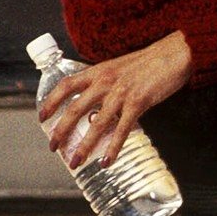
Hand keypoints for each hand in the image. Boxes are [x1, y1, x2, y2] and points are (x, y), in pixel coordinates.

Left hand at [37, 31, 193, 170]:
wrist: (174, 54)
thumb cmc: (150, 61)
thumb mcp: (120, 67)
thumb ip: (107, 81)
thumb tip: (99, 101)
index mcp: (99, 71)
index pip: (66, 85)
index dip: (51, 101)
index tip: (42, 117)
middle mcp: (105, 81)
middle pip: (74, 108)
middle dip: (61, 130)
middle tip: (53, 146)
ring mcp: (121, 93)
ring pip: (96, 123)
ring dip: (84, 145)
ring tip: (76, 161)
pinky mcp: (138, 102)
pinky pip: (121, 129)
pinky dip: (113, 147)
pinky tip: (107, 161)